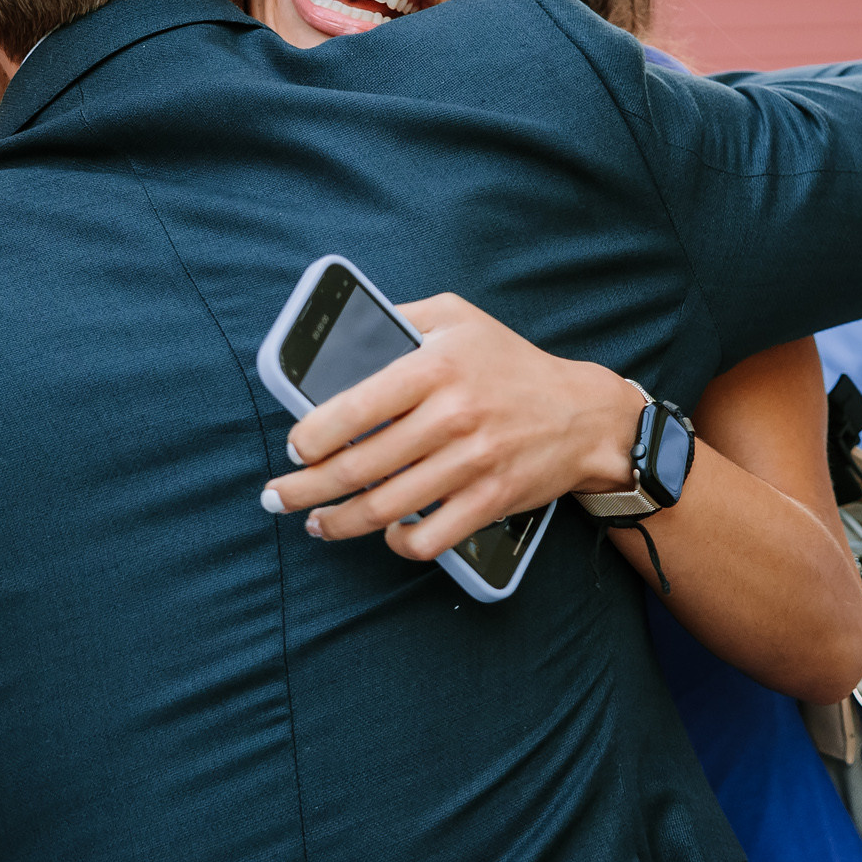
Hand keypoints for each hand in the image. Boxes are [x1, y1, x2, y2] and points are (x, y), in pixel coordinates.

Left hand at [261, 294, 645, 561]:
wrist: (584, 414)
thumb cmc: (511, 364)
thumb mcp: (457, 318)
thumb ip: (400, 318)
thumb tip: (342, 334)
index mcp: (435, 365)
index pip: (353, 407)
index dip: (312, 437)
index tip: (296, 448)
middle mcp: (452, 414)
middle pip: (359, 466)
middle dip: (304, 489)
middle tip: (277, 496)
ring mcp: (472, 462)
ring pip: (386, 508)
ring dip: (339, 523)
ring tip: (317, 522)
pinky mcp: (490, 499)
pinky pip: (430, 537)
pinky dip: (399, 544)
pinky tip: (385, 535)